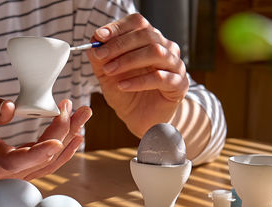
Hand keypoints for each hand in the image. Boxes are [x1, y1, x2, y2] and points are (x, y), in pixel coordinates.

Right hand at [0, 94, 91, 179]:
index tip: (58, 142)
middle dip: (63, 131)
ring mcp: (17, 174)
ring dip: (70, 137)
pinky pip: (49, 162)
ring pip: (50, 160)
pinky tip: (77, 133)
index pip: (14, 161)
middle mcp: (5, 171)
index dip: (37, 154)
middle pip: (41, 158)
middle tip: (77, 108)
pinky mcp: (25, 170)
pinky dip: (65, 148)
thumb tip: (10, 109)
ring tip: (84, 115)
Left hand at [87, 13, 188, 137]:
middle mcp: (166, 48)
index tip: (98, 37)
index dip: (117, 28)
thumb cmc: (126, 93)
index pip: (137, 23)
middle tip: (100, 56)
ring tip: (109, 71)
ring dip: (128, 61)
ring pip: (156, 53)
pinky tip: (122, 86)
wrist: (140, 119)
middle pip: (146, 35)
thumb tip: (93, 42)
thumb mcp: (107, 75)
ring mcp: (175, 66)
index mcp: (149, 40)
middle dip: (119, 45)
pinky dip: (139, 81)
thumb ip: (100, 58)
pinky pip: (161, 78)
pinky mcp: (179, 85)